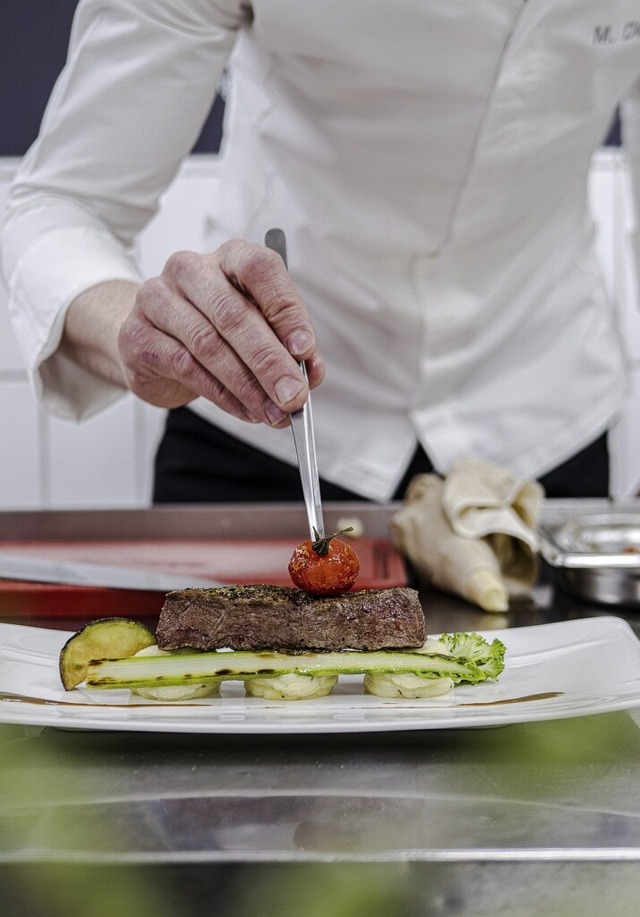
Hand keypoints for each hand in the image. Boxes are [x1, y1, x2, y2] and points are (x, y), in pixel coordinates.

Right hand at [117, 239, 324, 425]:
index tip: (305, 350)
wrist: (156, 342)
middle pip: (233, 314)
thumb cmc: (217, 330)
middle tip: (293, 395)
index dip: (286, 311)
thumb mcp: (260, 331)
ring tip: (273, 412)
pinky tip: (244, 409)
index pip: (261, 270)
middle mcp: (190, 270)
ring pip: (209, 345)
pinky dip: (222, 395)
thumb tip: (310, 372)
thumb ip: (288, 347)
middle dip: (269, 362)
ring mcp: (157, 299)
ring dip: (247, 386)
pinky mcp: (137, 335)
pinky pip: (186, 368)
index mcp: (230, 257)